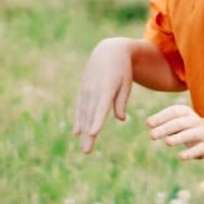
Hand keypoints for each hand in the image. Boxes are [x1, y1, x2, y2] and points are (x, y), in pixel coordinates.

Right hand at [72, 38, 136, 153]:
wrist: (108, 52)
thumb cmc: (122, 70)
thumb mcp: (125, 84)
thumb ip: (121, 101)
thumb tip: (121, 119)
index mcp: (106, 88)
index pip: (101, 108)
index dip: (96, 121)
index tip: (93, 133)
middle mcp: (94, 90)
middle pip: (90, 116)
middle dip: (88, 134)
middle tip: (87, 151)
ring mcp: (87, 91)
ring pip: (84, 114)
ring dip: (83, 131)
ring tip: (83, 147)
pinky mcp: (83, 91)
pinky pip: (80, 108)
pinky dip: (79, 120)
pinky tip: (77, 133)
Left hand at [147, 101, 203, 159]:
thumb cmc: (185, 127)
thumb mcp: (175, 121)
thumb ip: (163, 122)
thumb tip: (149, 123)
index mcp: (186, 112)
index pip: (174, 112)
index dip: (161, 117)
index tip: (148, 124)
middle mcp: (194, 121)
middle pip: (180, 123)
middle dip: (165, 128)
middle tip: (151, 136)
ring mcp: (201, 133)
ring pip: (191, 134)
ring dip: (179, 138)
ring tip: (167, 142)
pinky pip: (198, 149)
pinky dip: (190, 153)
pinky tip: (180, 156)